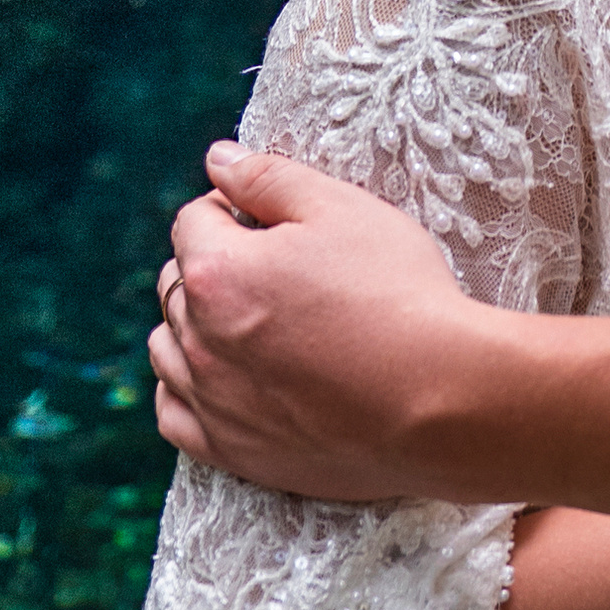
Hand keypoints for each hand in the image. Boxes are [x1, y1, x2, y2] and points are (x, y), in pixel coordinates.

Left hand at [149, 142, 484, 498]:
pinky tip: (221, 377)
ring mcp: (212, 401)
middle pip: (176, 283)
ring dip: (193, 324)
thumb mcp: (343, 209)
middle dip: (211, 263)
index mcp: (218, 272)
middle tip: (273, 266)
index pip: (193, 221)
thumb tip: (218, 158)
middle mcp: (199, 339)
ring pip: (167, 349)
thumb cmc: (398, 295)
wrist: (442, 399)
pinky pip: (173, 415)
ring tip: (249, 320)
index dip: (231, 208)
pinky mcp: (232, 451)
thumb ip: (269, 178)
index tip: (271, 218)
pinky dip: (186, 389)